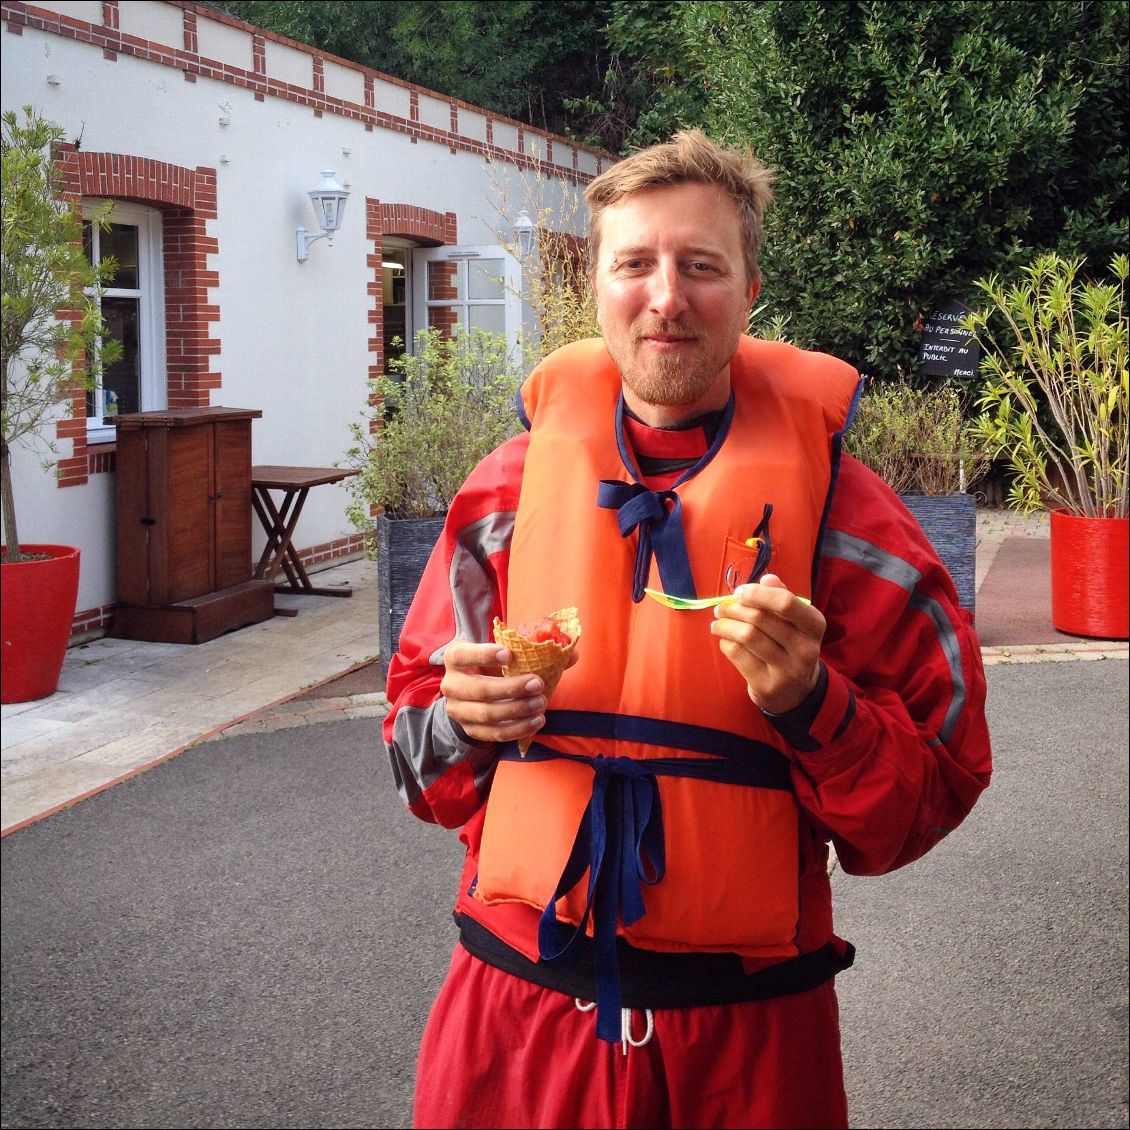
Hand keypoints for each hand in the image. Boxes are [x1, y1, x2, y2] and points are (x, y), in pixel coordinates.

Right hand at [440, 640, 564, 745]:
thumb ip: (534, 651)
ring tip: (541, 703)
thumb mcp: (503, 653)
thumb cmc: (491, 666)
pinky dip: (517, 729)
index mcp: (456, 658)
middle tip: (538, 684)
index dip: (485, 654)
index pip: (464, 655)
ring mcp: (458, 710)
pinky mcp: (470, 729)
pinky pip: (494, 734)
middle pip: (480, 690)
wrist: (472, 692)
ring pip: (488, 714)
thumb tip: (572, 654)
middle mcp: (451, 684)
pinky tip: (537, 720)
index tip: (509, 653)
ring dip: (518, 710)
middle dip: (512, 688)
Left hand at [709, 574, 824, 714]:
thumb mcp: (794, 621)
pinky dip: (726, 642)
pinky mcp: (768, 685)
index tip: (740, 593)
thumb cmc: (789, 645)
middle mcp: (806, 649)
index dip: (756, 594)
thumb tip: (767, 578)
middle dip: (733, 609)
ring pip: (746, 636)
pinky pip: (738, 655)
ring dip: (725, 625)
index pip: (785, 602)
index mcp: (815, 625)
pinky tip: (725, 639)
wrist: (795, 692)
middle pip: (759, 618)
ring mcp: (788, 670)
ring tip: (717, 622)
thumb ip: (781, 596)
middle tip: (721, 608)